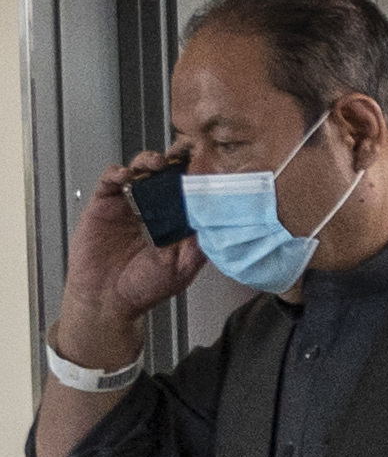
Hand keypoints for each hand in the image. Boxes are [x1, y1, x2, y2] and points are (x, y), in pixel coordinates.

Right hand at [56, 150, 205, 364]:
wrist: (107, 300)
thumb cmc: (144, 287)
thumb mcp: (181, 269)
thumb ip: (197, 247)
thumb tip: (215, 224)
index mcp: (175, 222)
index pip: (188, 193)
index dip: (197, 180)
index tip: (209, 169)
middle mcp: (154, 209)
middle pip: (165, 176)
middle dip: (175, 163)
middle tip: (184, 157)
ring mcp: (128, 204)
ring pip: (139, 172)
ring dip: (148, 162)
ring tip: (157, 165)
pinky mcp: (103, 204)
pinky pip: (109, 181)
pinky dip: (117, 173)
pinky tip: (125, 175)